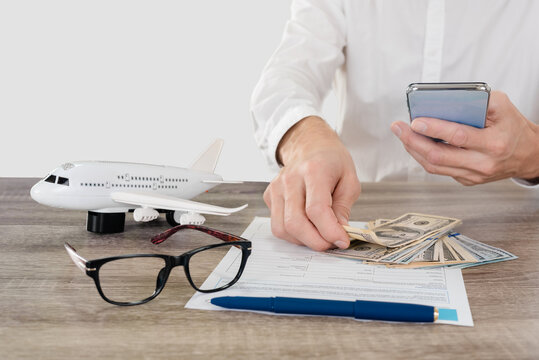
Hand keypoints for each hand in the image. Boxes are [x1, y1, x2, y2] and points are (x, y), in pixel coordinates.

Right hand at [264, 116, 360, 250]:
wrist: (309, 145)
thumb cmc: (332, 162)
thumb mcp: (349, 180)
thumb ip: (343, 208)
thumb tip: (338, 233)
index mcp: (313, 170)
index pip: (316, 210)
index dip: (329, 231)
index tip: (342, 241)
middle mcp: (290, 179)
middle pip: (295, 222)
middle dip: (316, 242)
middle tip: (331, 245)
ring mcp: (276, 188)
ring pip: (283, 229)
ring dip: (303, 241)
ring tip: (320, 235)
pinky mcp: (269, 196)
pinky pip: (278, 225)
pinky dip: (293, 234)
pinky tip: (307, 226)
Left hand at [391, 91, 538, 184]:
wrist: (529, 154)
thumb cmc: (513, 128)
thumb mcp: (503, 107)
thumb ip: (477, 100)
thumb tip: (445, 99)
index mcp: (494, 144)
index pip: (457, 137)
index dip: (434, 129)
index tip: (415, 121)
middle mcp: (482, 163)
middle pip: (438, 156)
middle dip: (413, 141)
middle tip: (399, 127)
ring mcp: (473, 175)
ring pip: (434, 166)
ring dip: (413, 149)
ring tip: (402, 134)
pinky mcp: (466, 180)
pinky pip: (439, 170)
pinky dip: (423, 156)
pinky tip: (415, 144)